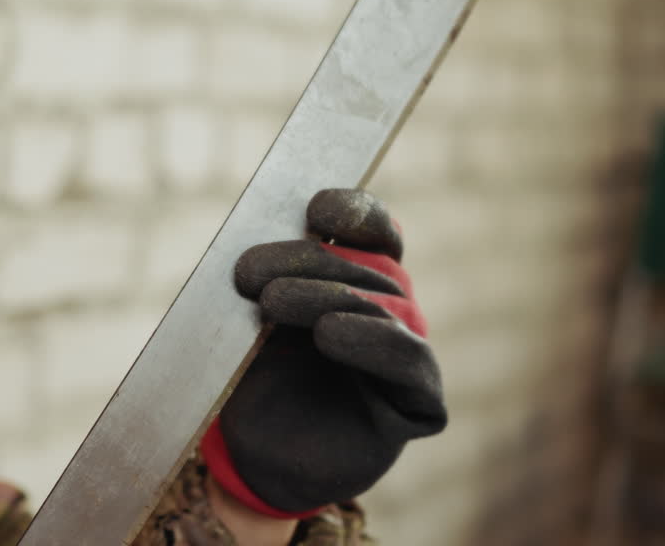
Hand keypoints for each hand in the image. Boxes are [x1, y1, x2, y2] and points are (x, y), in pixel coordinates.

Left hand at [203, 189, 446, 516]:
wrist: (257, 456)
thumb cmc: (255, 380)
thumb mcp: (249, 322)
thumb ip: (263, 282)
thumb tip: (256, 250)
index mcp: (358, 281)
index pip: (376, 232)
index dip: (356, 213)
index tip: (315, 208)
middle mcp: (391, 312)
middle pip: (373, 267)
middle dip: (309, 261)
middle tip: (248, 273)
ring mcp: (407, 356)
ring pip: (392, 309)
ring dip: (328, 297)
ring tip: (272, 303)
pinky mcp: (415, 404)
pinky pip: (412, 365)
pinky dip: (374, 343)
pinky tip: (330, 334)